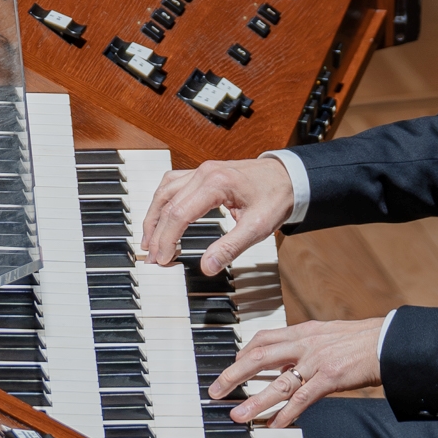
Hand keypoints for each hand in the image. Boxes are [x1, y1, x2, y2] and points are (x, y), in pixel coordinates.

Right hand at [141, 157, 294, 275]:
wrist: (288, 177)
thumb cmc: (275, 197)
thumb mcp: (257, 228)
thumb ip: (230, 248)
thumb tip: (206, 267)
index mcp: (216, 183)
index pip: (179, 213)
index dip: (167, 239)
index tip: (163, 260)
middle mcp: (203, 172)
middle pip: (166, 204)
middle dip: (156, 233)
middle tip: (151, 258)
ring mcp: (201, 170)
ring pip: (164, 192)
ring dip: (154, 217)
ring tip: (149, 241)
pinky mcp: (202, 173)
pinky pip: (172, 185)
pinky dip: (162, 203)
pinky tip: (160, 217)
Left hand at [209, 317, 384, 429]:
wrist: (390, 340)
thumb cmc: (362, 340)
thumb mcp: (329, 335)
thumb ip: (307, 347)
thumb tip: (289, 364)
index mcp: (304, 331)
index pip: (263, 338)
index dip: (242, 353)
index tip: (230, 365)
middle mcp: (305, 343)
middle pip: (258, 357)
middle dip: (233, 375)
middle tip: (215, 391)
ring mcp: (317, 360)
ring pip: (277, 382)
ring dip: (254, 401)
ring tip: (237, 416)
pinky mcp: (330, 377)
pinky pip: (302, 399)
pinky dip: (285, 414)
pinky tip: (274, 425)